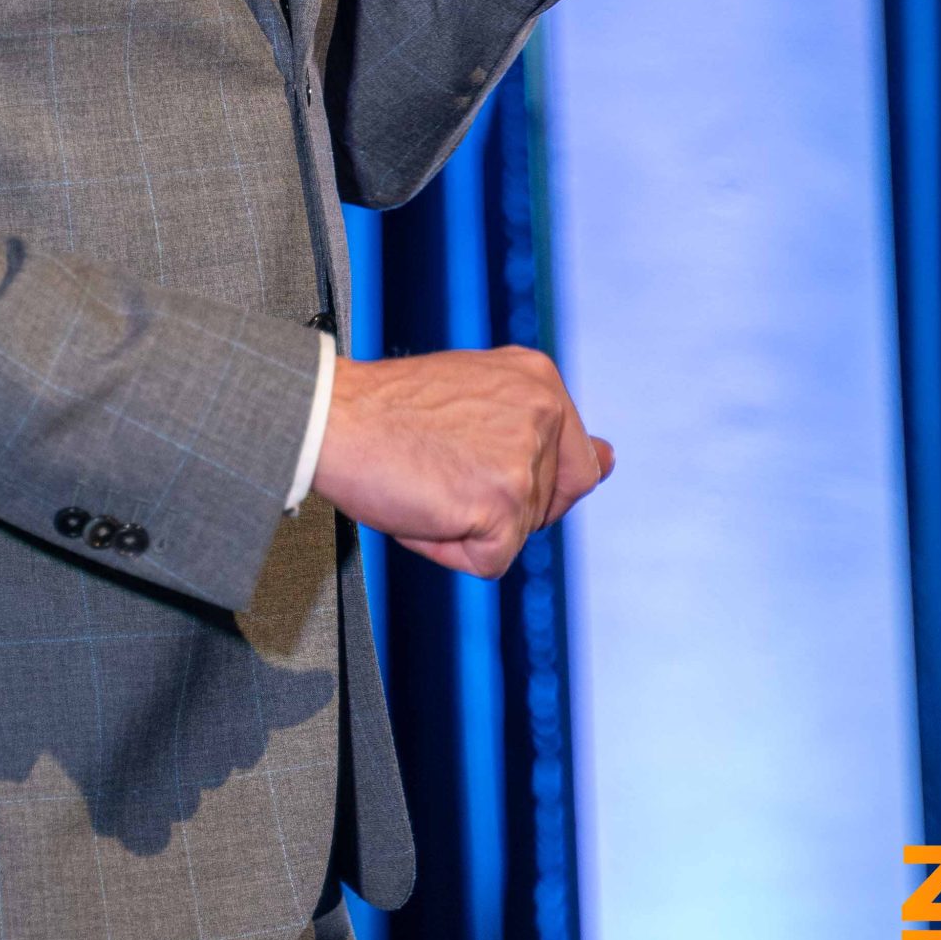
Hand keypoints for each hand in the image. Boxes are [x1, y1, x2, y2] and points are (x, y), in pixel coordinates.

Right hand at [311, 346, 613, 577]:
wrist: (329, 418)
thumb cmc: (388, 411)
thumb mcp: (478, 397)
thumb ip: (544, 428)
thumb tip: (611, 460)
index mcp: (540, 378)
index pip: (577, 463)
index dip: (525, 482)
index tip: (472, 459)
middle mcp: (543, 410)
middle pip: (546, 506)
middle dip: (496, 506)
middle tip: (440, 465)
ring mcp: (525, 458)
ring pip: (514, 535)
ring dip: (464, 525)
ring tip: (423, 478)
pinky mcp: (502, 503)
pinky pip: (487, 561)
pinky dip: (447, 549)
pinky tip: (420, 506)